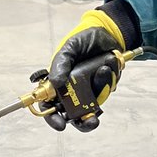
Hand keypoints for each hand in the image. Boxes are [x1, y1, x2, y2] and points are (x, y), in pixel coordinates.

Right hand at [44, 9, 125, 131]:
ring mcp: (88, 91)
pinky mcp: (103, 88)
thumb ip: (61, 64)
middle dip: (80, 122)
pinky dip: (106, 81)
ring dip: (96, 102)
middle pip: (70, 115)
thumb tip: (55, 82)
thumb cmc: (83, 40)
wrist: (107, 33)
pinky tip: (107, 66)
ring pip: (90, 109)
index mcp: (57, 82)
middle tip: (89, 122)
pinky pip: (104, 92)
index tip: (60, 123)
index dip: (51, 117)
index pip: (48, 104)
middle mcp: (71, 90)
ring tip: (101, 86)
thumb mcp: (69, 48)